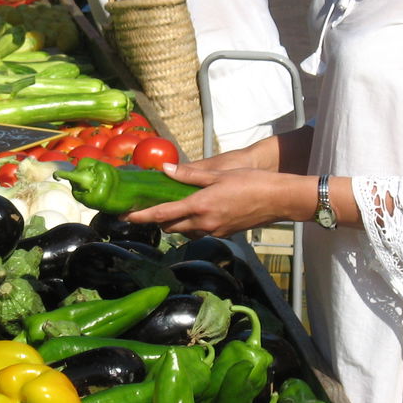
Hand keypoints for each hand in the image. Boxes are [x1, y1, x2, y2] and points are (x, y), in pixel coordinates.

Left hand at [126, 165, 296, 237]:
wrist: (279, 199)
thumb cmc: (251, 182)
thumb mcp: (218, 174)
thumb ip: (189, 175)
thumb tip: (165, 169)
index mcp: (199, 206)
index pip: (161, 214)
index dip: (140, 216)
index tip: (124, 216)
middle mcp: (204, 223)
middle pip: (169, 226)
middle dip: (156, 219)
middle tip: (147, 208)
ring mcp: (214, 231)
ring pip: (185, 230)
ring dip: (175, 222)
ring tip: (172, 206)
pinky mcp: (224, 233)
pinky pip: (200, 231)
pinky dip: (192, 223)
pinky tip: (197, 210)